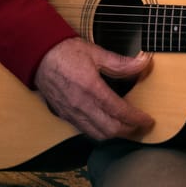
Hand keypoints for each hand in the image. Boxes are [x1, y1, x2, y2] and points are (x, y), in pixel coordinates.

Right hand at [33, 38, 153, 139]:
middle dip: (129, 130)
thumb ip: (121, 62)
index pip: (119, 111)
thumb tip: (143, 62)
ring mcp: (71, 112)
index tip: (148, 120)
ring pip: (97, 134)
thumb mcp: (95, 52)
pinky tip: (107, 125)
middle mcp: (81, 104)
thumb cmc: (65, 52)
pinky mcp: (64, 115)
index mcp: (91, 88)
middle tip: (141, 126)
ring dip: (115, 135)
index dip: (136, 119)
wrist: (37, 56)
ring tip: (127, 128)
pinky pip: (85, 131)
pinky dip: (99, 132)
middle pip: (110, 129)